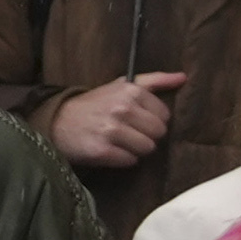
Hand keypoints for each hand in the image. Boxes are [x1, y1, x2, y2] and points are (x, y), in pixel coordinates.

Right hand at [48, 70, 184, 171]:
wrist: (57, 121)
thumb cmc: (94, 104)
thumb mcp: (121, 85)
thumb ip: (154, 81)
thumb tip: (183, 78)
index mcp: (131, 91)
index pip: (164, 116)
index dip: (152, 121)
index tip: (136, 121)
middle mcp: (122, 109)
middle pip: (158, 133)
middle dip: (146, 136)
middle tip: (129, 133)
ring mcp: (111, 131)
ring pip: (146, 148)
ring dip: (135, 149)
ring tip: (120, 143)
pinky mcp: (101, 151)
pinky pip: (129, 161)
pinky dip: (122, 159)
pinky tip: (110, 150)